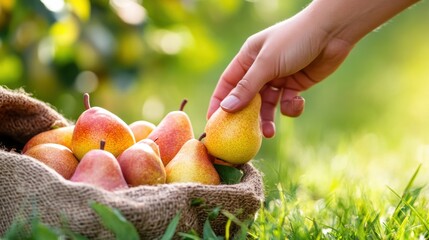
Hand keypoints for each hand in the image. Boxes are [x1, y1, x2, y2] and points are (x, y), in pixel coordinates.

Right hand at [207, 13, 353, 137]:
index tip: (212, 121)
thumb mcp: (266, 63)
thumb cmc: (294, 40)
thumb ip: (247, 88)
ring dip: (268, 118)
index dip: (219, 101)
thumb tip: (226, 108)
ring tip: (269, 133)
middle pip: (247, 98)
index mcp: (248, 58)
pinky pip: (287, 103)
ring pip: (267, 105)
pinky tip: (298, 101)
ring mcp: (279, 78)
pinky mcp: (296, 86)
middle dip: (246, 116)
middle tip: (242, 134)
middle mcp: (261, 69)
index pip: (228, 83)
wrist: (331, 32)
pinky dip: (291, 107)